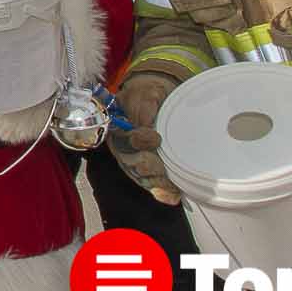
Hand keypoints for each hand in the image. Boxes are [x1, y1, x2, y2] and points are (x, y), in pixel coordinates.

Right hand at [109, 72, 180, 203]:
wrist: (159, 100)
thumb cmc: (150, 95)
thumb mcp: (146, 94)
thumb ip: (144, 107)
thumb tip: (145, 126)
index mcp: (118, 128)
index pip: (123, 140)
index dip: (139, 141)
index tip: (155, 137)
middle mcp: (123, 148)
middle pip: (131, 163)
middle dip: (148, 167)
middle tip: (163, 168)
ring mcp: (135, 160)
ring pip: (141, 177)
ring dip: (156, 183)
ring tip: (171, 187)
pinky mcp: (149, 170)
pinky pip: (152, 185)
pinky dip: (163, 192)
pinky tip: (173, 196)